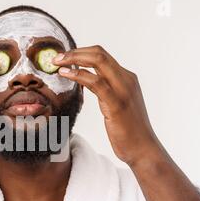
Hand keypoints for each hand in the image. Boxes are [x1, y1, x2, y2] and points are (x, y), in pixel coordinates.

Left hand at [53, 45, 161, 167]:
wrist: (143, 148)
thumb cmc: (128, 130)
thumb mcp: (116, 104)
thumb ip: (106, 90)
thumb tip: (88, 82)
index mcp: (127, 78)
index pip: (102, 55)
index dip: (81, 52)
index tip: (64, 57)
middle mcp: (126, 79)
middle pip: (99, 53)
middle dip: (75, 52)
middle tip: (56, 57)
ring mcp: (123, 90)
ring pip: (98, 61)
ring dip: (74, 59)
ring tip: (57, 63)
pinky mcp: (117, 103)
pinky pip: (96, 82)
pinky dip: (78, 75)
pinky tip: (66, 75)